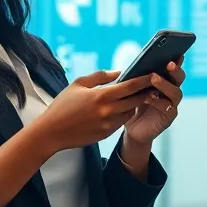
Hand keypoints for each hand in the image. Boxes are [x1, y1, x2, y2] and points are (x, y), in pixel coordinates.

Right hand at [38, 70, 153, 151]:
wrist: (51, 132)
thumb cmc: (63, 105)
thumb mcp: (78, 84)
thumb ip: (100, 76)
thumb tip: (118, 72)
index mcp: (102, 96)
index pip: (130, 86)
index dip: (144, 80)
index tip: (154, 74)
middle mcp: (108, 111)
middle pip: (136, 100)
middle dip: (146, 92)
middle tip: (154, 85)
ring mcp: (108, 124)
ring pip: (130, 112)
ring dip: (135, 104)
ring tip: (139, 95)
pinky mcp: (106, 134)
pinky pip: (121, 122)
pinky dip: (124, 114)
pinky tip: (123, 108)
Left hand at [122, 63, 186, 146]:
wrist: (133, 129)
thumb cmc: (133, 106)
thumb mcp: (134, 89)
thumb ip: (139, 78)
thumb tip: (138, 62)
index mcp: (165, 82)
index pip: (173, 69)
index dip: (177, 60)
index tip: (177, 52)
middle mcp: (171, 91)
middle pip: (180, 78)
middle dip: (175, 70)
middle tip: (168, 64)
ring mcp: (172, 104)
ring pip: (176, 92)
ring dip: (165, 84)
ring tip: (154, 78)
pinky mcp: (169, 117)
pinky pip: (168, 107)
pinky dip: (158, 101)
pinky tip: (147, 97)